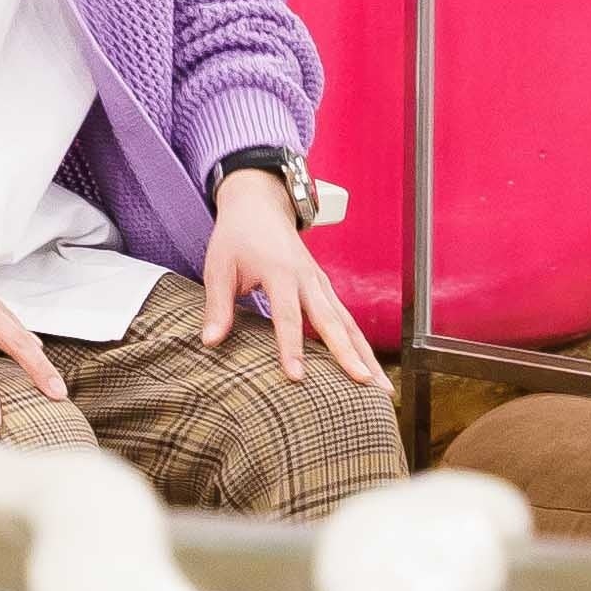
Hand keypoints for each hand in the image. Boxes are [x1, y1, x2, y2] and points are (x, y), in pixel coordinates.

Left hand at [203, 167, 381, 388]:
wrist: (260, 205)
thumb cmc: (237, 237)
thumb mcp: (218, 267)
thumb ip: (217, 306)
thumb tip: (210, 343)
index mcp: (281, 271)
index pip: (288, 315)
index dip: (292, 347)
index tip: (297, 377)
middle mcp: (308, 279)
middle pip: (332, 321)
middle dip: (349, 354)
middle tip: (364, 382)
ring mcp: (320, 283)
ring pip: (348, 322)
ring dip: (365, 354)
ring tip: (380, 386)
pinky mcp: (323, 288)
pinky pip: (345, 319)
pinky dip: (359, 343)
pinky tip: (368, 367)